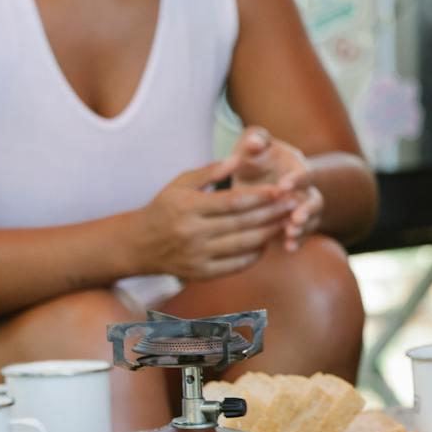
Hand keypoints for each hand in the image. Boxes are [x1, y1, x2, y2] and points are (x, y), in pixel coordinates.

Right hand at [133, 152, 296, 280]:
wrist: (137, 245)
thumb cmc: (163, 208)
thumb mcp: (179, 183)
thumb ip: (210, 171)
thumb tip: (238, 158)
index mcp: (188, 207)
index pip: (232, 202)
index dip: (260, 196)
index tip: (281, 189)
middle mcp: (193, 233)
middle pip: (242, 223)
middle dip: (272, 213)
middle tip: (294, 204)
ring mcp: (197, 256)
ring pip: (243, 246)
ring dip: (269, 234)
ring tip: (287, 222)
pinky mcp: (201, 274)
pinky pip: (236, 266)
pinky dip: (254, 255)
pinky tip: (267, 243)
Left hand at [231, 125, 323, 251]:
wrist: (255, 176)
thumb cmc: (253, 158)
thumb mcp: (251, 145)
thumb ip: (254, 140)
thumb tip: (255, 143)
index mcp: (296, 166)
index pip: (304, 173)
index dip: (297, 179)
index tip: (283, 186)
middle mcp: (304, 188)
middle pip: (315, 200)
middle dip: (307, 210)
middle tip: (296, 219)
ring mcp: (302, 208)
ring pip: (312, 220)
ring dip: (303, 228)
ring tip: (291, 234)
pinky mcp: (295, 224)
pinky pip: (302, 234)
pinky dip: (296, 241)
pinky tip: (288, 248)